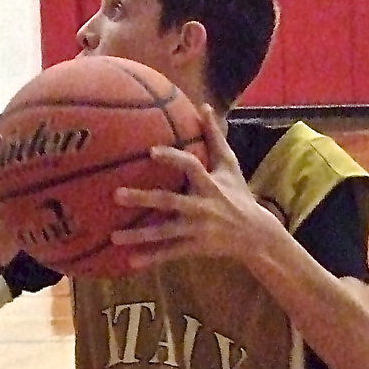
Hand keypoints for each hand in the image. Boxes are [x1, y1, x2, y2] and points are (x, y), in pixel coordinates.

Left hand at [111, 107, 280, 270]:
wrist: (254, 234)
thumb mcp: (230, 165)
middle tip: (115, 194)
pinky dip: (151, 258)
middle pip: (169, 202)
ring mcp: (197, 229)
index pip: (190, 167)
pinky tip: (130, 262)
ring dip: (139, 236)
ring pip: (164, 233)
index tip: (150, 152)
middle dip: (143, 199)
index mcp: (209, 184)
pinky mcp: (194, 247)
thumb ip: (214, 137)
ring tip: (113, 237)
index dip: (172, 159)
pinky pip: (170, 254)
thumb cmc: (237, 193)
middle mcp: (202, 206)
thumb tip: (204, 106)